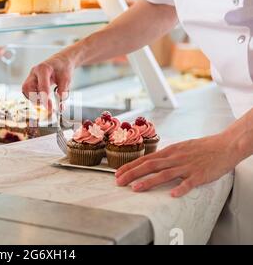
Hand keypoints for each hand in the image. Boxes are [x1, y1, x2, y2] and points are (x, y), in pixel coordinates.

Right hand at [22, 53, 73, 110]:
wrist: (60, 62)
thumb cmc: (63, 69)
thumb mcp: (67, 78)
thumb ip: (63, 90)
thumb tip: (59, 100)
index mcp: (44, 68)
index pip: (41, 85)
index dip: (44, 97)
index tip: (49, 107)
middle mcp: (34, 72)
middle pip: (27, 87)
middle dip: (35, 99)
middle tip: (47, 106)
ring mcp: (31, 76)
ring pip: (25, 90)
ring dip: (33, 99)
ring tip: (45, 102)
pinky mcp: (30, 81)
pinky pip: (27, 91)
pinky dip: (33, 97)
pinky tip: (41, 99)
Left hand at [115, 134, 235, 196]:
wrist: (223, 146)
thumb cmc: (200, 148)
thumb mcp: (178, 148)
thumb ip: (165, 156)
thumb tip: (149, 162)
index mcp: (169, 152)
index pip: (145, 159)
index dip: (130, 166)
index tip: (117, 174)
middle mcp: (174, 158)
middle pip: (150, 165)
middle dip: (132, 174)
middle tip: (119, 182)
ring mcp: (186, 166)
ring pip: (165, 174)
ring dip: (149, 181)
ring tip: (136, 189)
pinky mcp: (199, 175)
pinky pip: (189, 182)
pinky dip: (180, 188)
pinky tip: (172, 195)